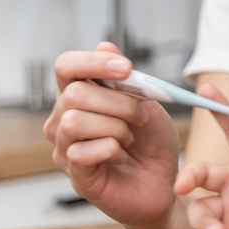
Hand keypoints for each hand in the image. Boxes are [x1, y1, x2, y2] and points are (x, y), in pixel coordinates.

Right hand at [45, 43, 179, 227]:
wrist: (164, 185)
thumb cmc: (152, 144)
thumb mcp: (149, 105)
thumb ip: (127, 79)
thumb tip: (104, 43)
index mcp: (80, 97)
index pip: (66, 66)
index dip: (93, 62)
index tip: (126, 68)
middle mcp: (63, 120)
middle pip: (74, 94)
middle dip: (118, 102)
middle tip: (140, 118)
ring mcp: (65, 148)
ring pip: (75, 121)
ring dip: (115, 127)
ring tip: (129, 139)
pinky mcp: (75, 174)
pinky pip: (84, 151)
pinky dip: (112, 149)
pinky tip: (121, 156)